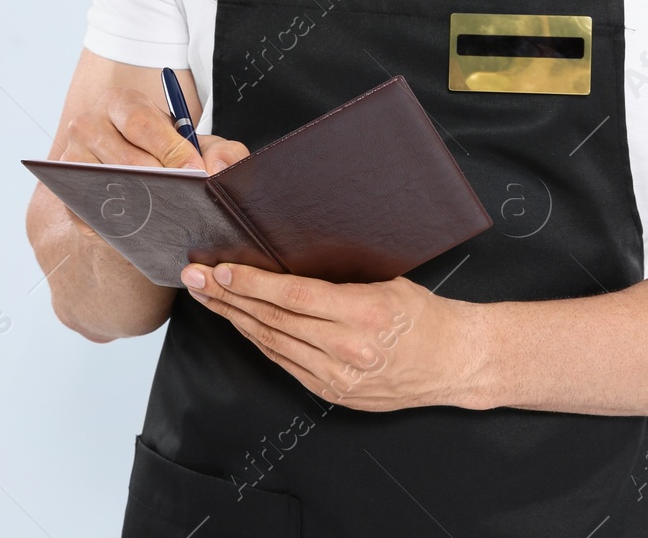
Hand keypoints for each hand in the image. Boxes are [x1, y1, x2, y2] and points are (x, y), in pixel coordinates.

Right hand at [55, 87, 250, 237]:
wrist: (136, 164)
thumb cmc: (167, 150)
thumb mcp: (198, 143)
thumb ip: (223, 152)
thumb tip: (217, 170)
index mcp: (120, 102)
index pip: (141, 123)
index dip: (171, 150)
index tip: (196, 172)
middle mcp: (87, 125)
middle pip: (123, 160)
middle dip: (160, 183)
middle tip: (186, 199)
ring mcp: (71, 159)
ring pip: (105, 188)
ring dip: (139, 206)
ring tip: (168, 216)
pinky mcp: (67, 192)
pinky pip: (90, 215)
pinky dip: (117, 226)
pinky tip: (143, 229)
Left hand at [179, 262, 489, 410]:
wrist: (452, 362)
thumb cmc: (422, 315)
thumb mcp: (387, 280)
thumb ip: (340, 276)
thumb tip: (289, 254)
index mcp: (364, 313)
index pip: (294, 297)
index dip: (252, 284)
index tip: (221, 270)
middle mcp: (348, 349)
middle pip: (274, 320)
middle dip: (229, 298)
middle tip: (196, 279)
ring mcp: (339, 377)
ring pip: (273, 344)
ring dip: (236, 320)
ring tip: (208, 298)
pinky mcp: (334, 393)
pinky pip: (285, 363)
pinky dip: (258, 341)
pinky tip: (240, 323)